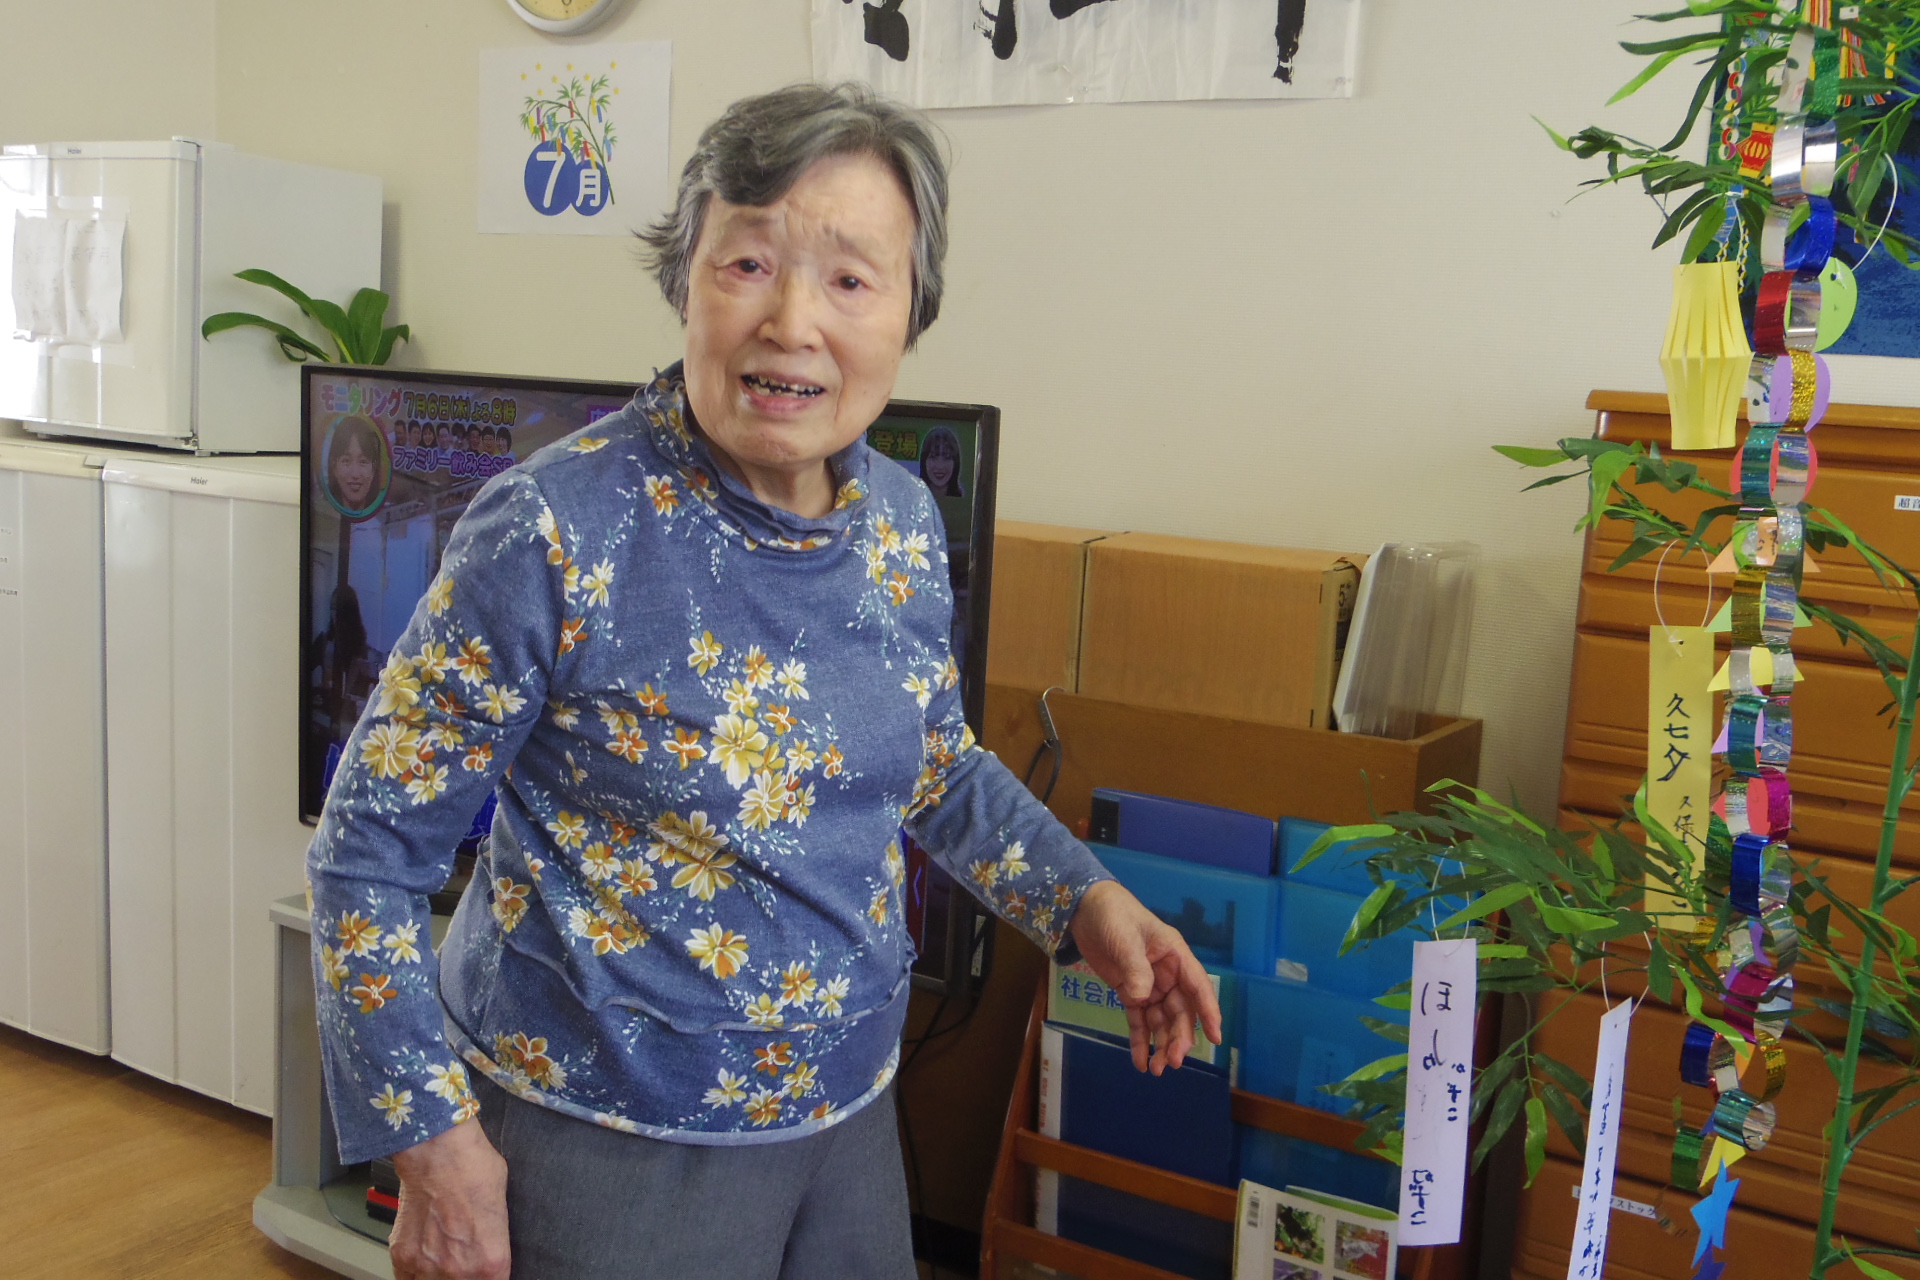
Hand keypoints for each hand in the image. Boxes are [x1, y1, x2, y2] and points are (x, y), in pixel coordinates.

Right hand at [387, 1119, 511, 1279]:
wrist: (438, 1151)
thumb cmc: (473, 1169)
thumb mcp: (502, 1207)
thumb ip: (496, 1239)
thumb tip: (490, 1248)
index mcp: (492, 1260)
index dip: (490, 1276)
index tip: (486, 1271)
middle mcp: (460, 1271)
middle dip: (465, 1275)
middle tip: (462, 1259)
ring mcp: (428, 1267)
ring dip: (440, 1276)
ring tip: (443, 1258)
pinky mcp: (402, 1257)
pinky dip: (415, 1273)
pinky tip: (424, 1261)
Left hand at [1068, 880, 1223, 1074]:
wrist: (1085, 909)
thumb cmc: (1113, 915)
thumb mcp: (1125, 938)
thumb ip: (1135, 968)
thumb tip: (1142, 999)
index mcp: (1174, 955)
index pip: (1197, 986)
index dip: (1208, 1012)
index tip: (1215, 1037)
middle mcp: (1167, 973)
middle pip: (1180, 1010)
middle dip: (1178, 1037)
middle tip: (1172, 1062)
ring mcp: (1149, 984)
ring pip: (1162, 1020)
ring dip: (1161, 1044)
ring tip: (1156, 1070)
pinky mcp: (1130, 992)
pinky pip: (1139, 1020)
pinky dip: (1140, 1040)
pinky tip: (1140, 1061)